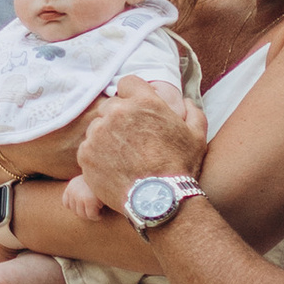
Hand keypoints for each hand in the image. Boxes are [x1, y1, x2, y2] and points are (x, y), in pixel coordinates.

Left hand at [60, 171, 110, 221]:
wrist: (113, 173)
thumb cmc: (104, 180)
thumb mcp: (90, 183)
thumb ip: (83, 192)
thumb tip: (79, 210)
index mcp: (72, 184)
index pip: (67, 204)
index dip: (78, 207)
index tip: (88, 206)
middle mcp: (73, 190)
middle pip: (75, 211)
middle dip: (87, 212)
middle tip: (98, 207)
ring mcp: (79, 195)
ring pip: (83, 215)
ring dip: (93, 215)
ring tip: (101, 208)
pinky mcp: (88, 200)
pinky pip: (91, 216)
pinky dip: (98, 216)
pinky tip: (104, 210)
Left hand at [75, 79, 204, 205]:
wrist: (158, 200)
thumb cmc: (180, 167)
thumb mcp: (196, 136)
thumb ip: (193, 113)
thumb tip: (187, 102)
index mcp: (144, 101)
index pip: (127, 83)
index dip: (131, 95)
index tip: (135, 110)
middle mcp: (118, 112)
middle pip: (110, 106)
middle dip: (119, 119)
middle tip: (130, 140)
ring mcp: (99, 132)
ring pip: (97, 127)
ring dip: (106, 137)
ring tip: (122, 157)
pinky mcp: (86, 153)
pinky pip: (88, 147)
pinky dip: (97, 156)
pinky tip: (112, 168)